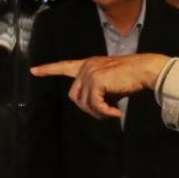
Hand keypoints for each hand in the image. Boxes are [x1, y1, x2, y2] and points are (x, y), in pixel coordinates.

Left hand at [31, 54, 169, 118]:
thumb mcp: (109, 84)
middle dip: (88, 109)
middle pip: (75, 96)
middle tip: (105, 113)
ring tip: (112, 112)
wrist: (145, 69)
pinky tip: (117, 112)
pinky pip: (94, 104)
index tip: (33, 70)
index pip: (64, 66)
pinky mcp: (97, 80)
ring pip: (84, 103)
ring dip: (98, 112)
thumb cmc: (130, 78)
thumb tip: (93, 108)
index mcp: (87, 64)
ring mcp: (90, 72)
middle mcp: (86, 66)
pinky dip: (105, 112)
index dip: (49, 69)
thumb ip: (96, 91)